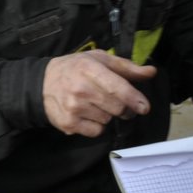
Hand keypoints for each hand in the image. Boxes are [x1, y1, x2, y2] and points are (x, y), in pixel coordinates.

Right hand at [42, 52, 157, 136]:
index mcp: (90, 68)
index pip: (118, 88)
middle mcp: (81, 89)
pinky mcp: (68, 124)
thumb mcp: (99, 60)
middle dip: (125, 108)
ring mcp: (73, 108)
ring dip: (108, 115)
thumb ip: (127, 67)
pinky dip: (97, 126)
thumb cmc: (76, 68)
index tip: (145, 107)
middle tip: (121, 105)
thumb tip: (151, 72)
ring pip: (108, 120)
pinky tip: (88, 114)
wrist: (41, 83)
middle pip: (117, 108)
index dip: (135, 99)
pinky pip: (96, 131)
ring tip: (97, 104)